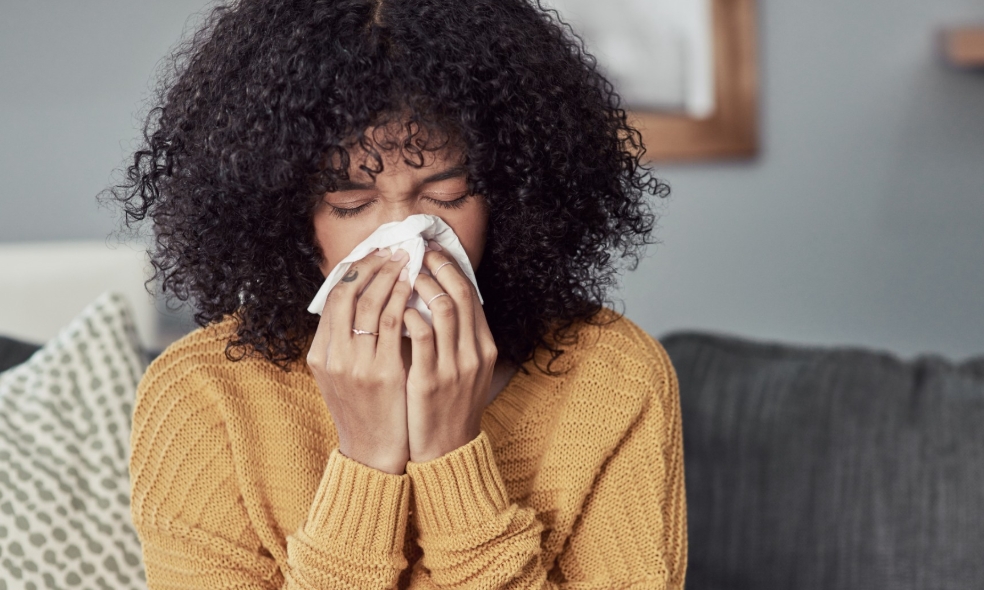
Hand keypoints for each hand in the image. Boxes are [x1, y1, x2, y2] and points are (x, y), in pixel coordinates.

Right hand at [306, 248, 413, 474]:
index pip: (332, 298)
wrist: (372, 454)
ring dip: (389, 276)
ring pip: (369, 304)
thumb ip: (345, 343)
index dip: (354, 270)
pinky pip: (391, 324)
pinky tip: (414, 288)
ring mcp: (355, 365)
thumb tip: (361, 302)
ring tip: (407, 260)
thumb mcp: (342, 376)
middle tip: (394, 250)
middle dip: (372, 266)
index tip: (375, 254)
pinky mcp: (381, 373)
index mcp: (320, 354)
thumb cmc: (364, 411)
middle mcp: (333, 356)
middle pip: (346, 294)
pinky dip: (402, 300)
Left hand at [403, 249, 497, 462]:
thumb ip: (458, 338)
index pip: (471, 294)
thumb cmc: (449, 406)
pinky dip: (408, 316)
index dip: (451, 267)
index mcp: (484, 347)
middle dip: (437, 266)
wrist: (447, 451)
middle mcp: (474, 353)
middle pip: (461, 293)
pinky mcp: (430, 381)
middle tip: (415, 252)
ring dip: (422, 286)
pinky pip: (421, 337)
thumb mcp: (465, 370)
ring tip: (403, 275)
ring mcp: (455, 367)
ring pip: (444, 309)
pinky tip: (394, 310)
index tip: (432, 251)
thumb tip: (439, 300)